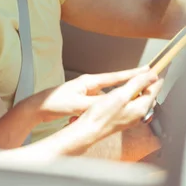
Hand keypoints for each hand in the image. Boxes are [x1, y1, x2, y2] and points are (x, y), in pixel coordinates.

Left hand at [33, 66, 152, 122]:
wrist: (39, 107)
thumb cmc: (55, 103)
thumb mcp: (77, 104)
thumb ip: (95, 104)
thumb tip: (111, 103)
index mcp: (89, 81)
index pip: (115, 76)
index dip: (131, 74)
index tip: (146, 70)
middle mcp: (89, 85)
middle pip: (114, 83)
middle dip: (129, 83)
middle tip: (146, 79)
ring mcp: (86, 92)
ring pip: (106, 96)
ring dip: (114, 100)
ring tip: (128, 101)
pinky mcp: (82, 100)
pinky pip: (98, 103)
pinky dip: (102, 109)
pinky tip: (103, 116)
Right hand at [71, 70, 162, 143]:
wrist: (89, 130)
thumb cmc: (102, 115)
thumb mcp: (121, 95)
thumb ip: (137, 84)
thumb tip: (152, 76)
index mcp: (140, 108)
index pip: (154, 90)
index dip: (155, 78)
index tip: (158, 69)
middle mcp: (138, 114)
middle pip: (149, 96)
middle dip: (150, 84)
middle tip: (148, 73)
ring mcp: (130, 117)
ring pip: (141, 100)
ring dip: (141, 89)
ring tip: (138, 80)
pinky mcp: (122, 118)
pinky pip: (133, 105)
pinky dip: (133, 95)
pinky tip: (125, 93)